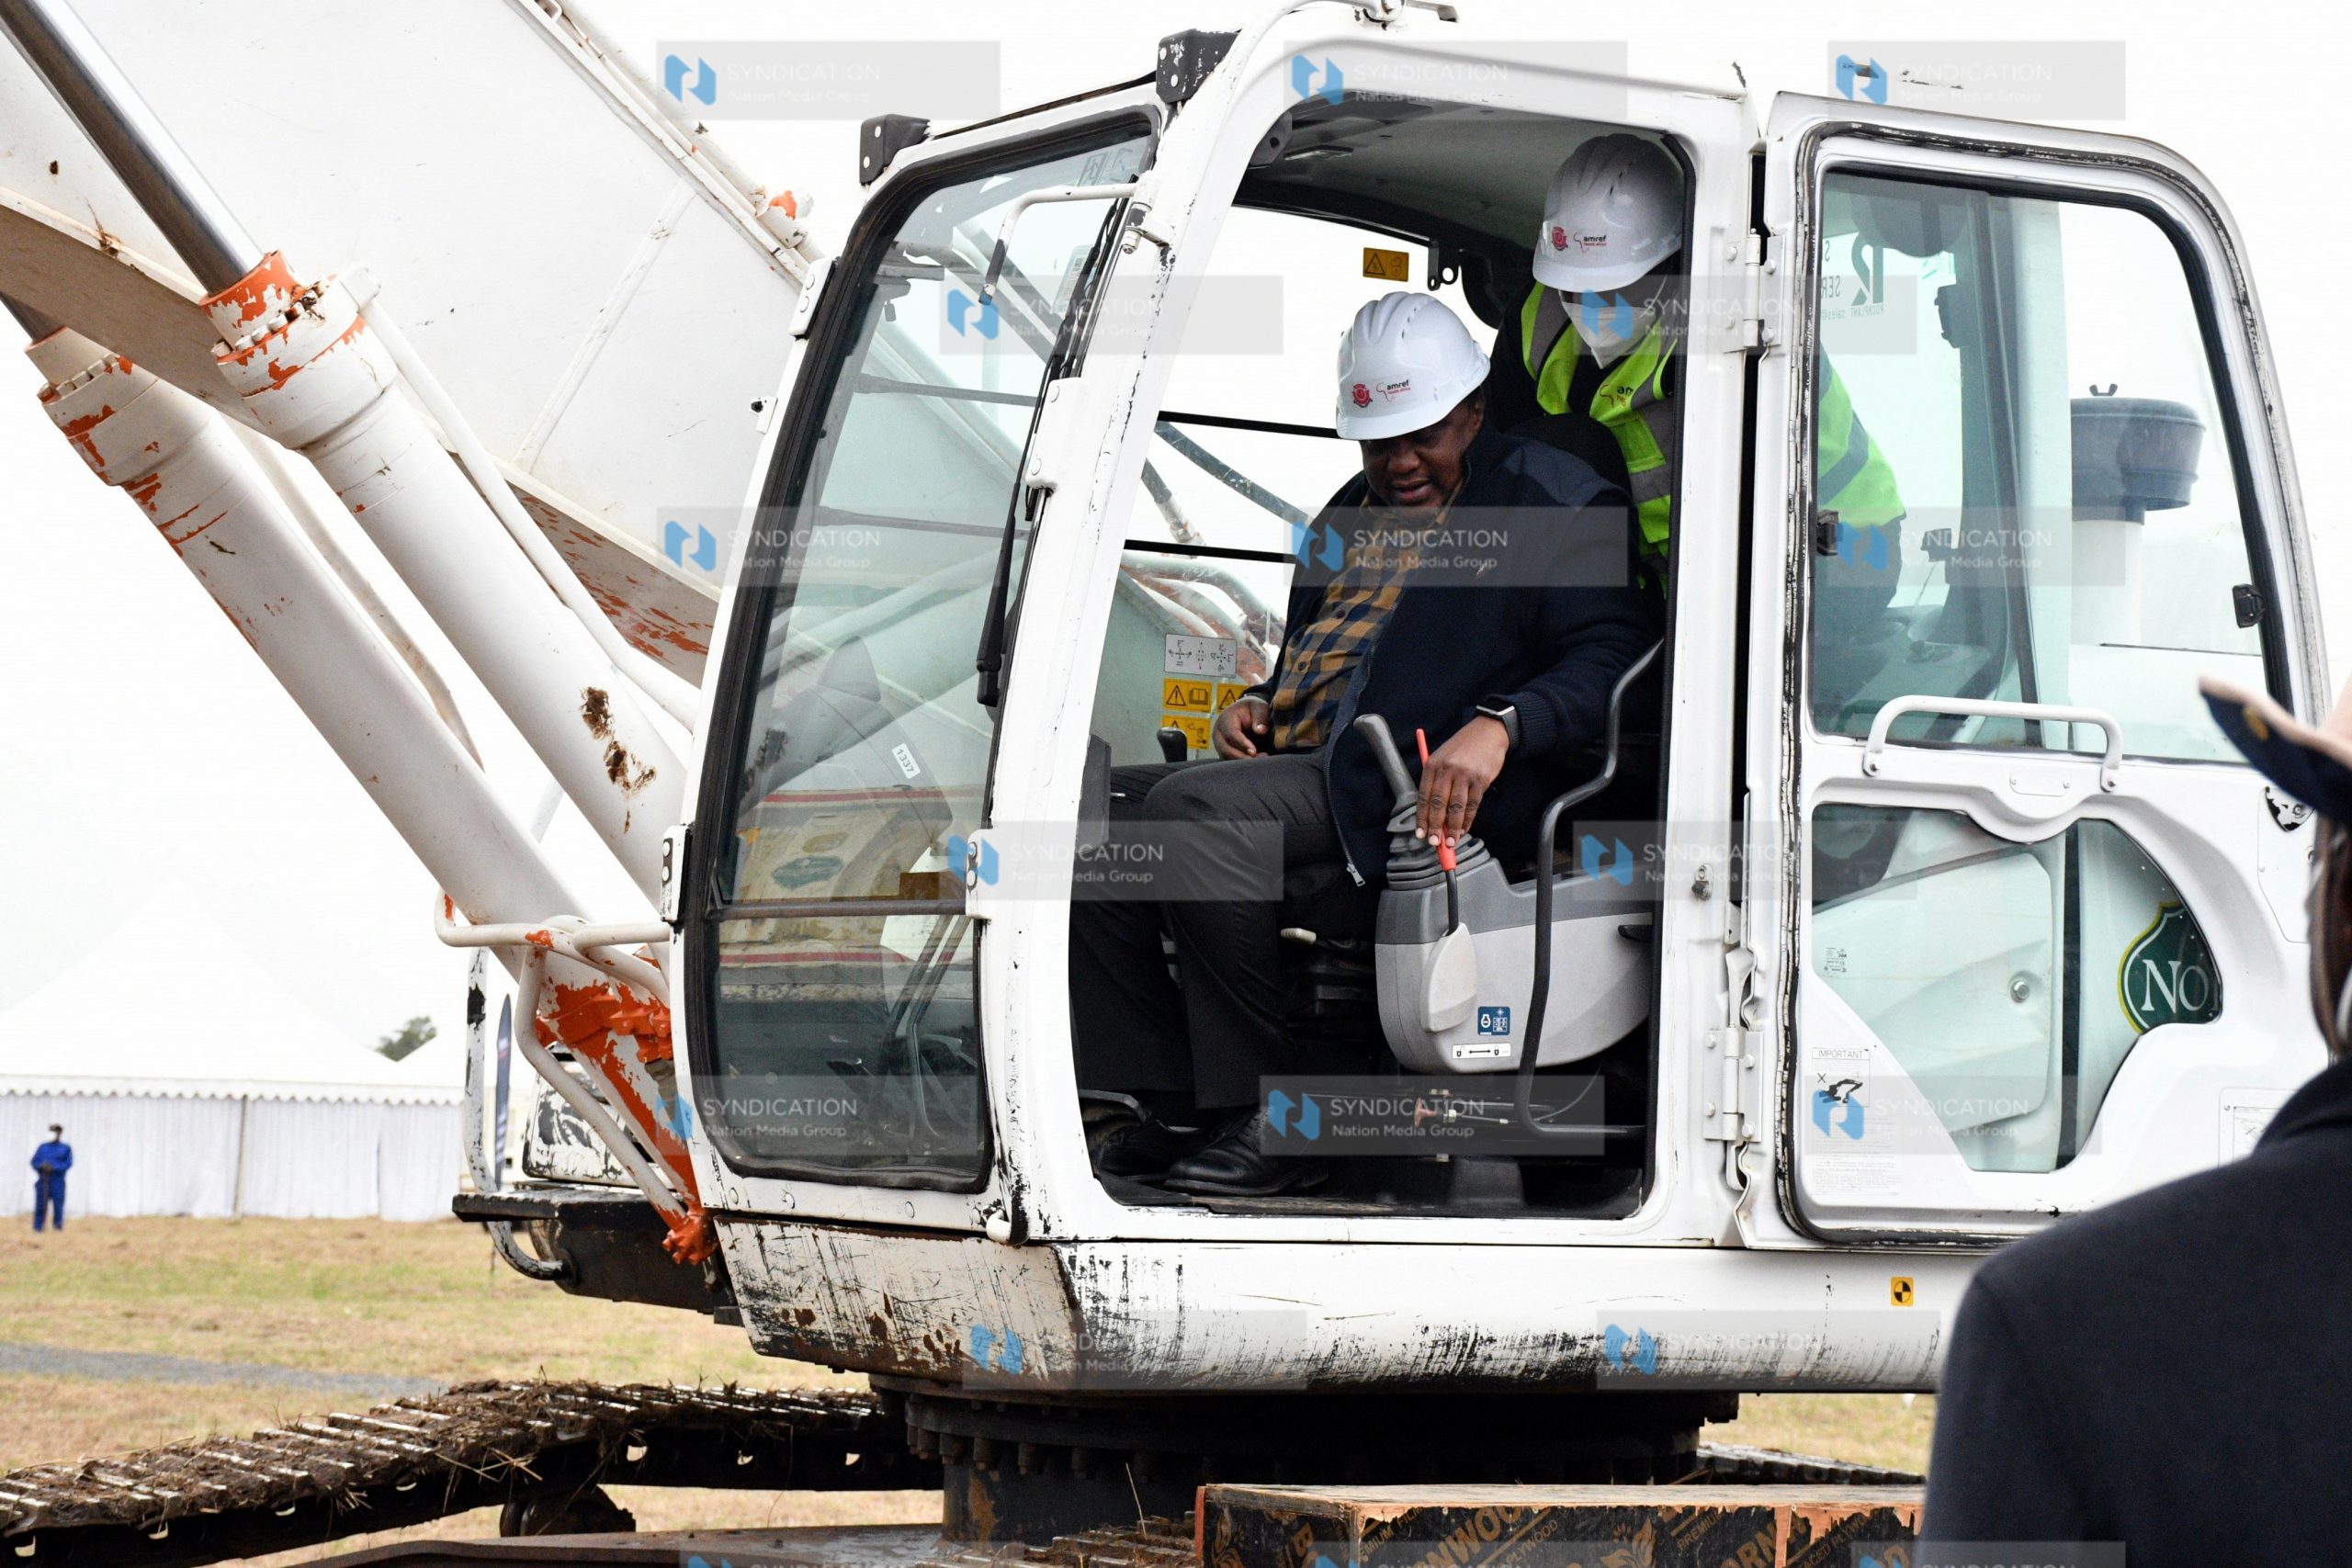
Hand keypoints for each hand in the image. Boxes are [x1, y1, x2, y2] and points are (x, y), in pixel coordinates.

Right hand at [1213, 695, 1271, 757]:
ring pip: (1228, 758)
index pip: (1230, 734)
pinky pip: (1231, 762)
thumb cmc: (1252, 709)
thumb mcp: (1259, 706)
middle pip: (1226, 749)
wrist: (1246, 714)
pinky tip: (1257, 762)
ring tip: (1262, 759)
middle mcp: (1218, 733)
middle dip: (1243, 757)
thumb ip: (1261, 716)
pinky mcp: (1224, 753)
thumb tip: (1260, 731)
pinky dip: (1243, 764)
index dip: (1242, 744)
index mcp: (1225, 719)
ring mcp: (1220, 744)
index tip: (1254, 751)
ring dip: (1244, 762)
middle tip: (1261, 758)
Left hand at [1417, 716, 1509, 845]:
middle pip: (1438, 804)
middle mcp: (1447, 770)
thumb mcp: (1443, 758)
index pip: (1424, 796)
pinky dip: (1468, 820)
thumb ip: (1437, 782)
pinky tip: (1465, 829)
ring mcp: (1464, 775)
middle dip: (1435, 827)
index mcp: (1432, 765)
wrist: (1488, 732)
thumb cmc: (1463, 748)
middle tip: (1434, 843)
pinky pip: (1473, 805)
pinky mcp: (1480, 780)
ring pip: (1456, 807)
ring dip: (1453, 828)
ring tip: (1451, 842)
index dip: (1422, 818)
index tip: (1421, 833)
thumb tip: (1435, 814)